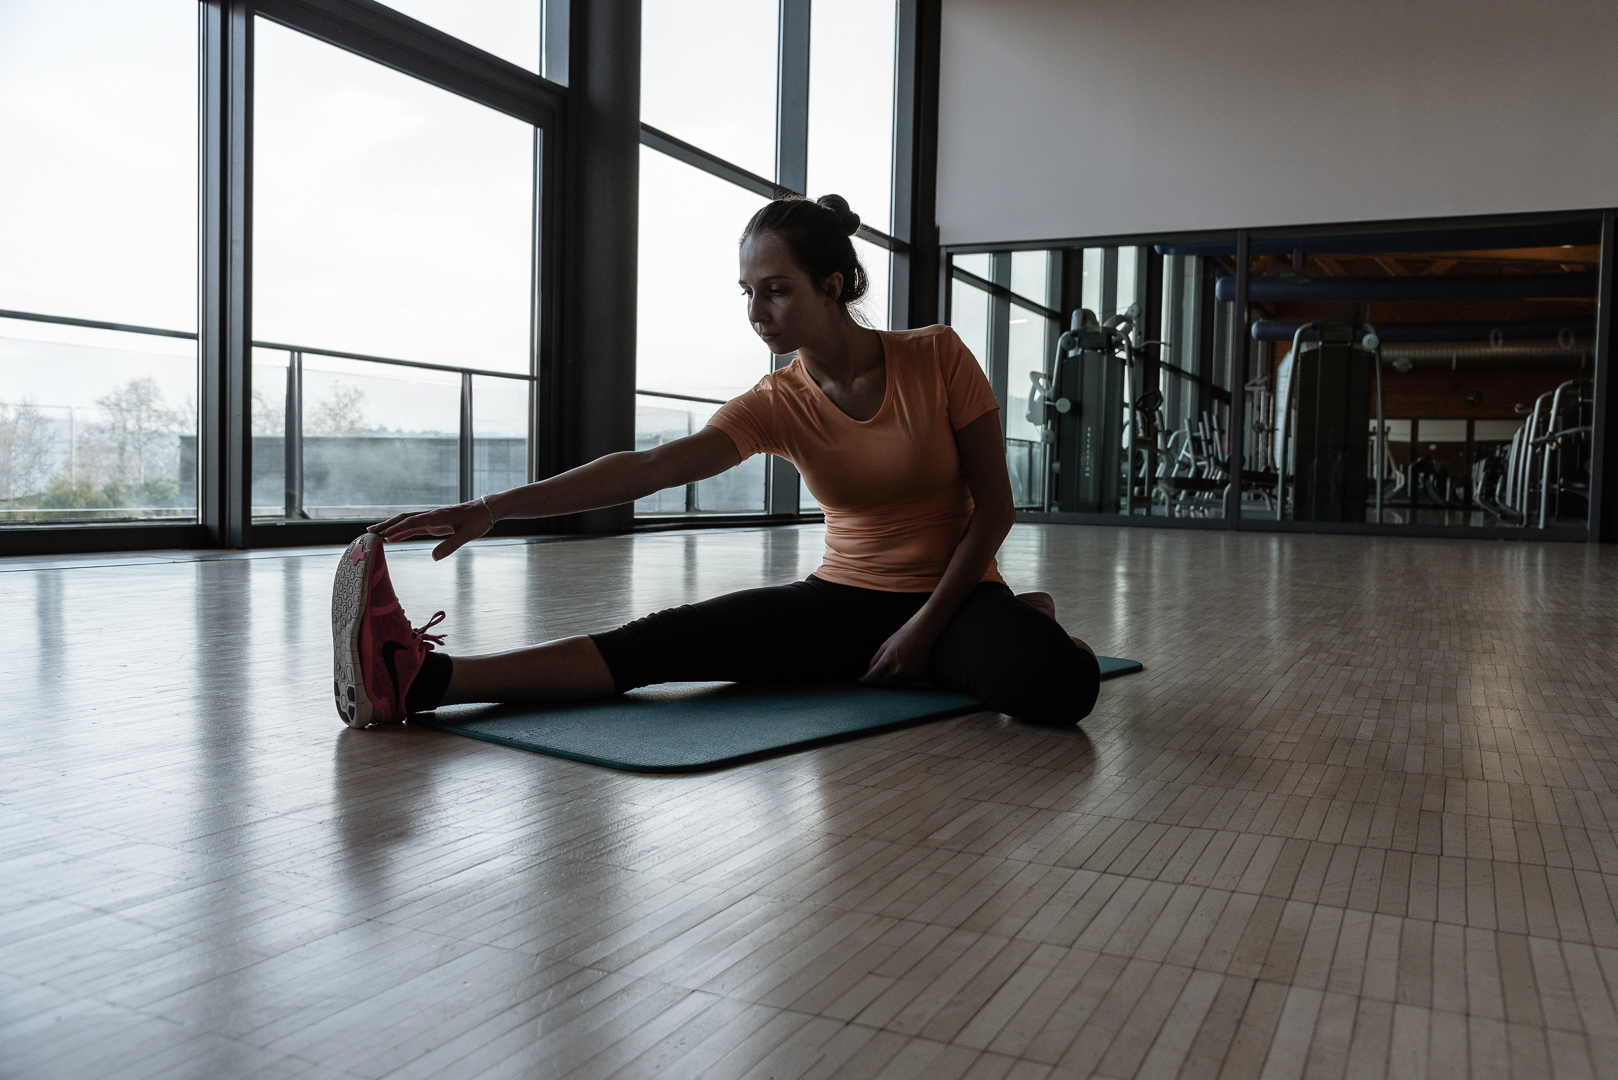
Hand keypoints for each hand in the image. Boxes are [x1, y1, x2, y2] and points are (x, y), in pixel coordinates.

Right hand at [370, 497, 495, 560]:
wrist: (485, 510)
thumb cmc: (477, 521)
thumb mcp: (468, 535)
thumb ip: (451, 545)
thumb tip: (434, 557)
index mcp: (438, 517)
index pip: (413, 523)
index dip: (398, 529)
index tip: (384, 536)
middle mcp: (431, 515)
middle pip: (404, 519)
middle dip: (386, 525)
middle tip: (369, 533)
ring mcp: (431, 518)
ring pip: (406, 521)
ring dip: (390, 527)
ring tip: (374, 534)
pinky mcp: (433, 522)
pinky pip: (414, 526)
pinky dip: (401, 531)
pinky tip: (392, 537)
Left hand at [859, 618, 937, 685]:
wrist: (922, 634)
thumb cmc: (902, 637)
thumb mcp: (884, 646)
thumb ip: (875, 661)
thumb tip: (869, 673)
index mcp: (887, 661)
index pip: (872, 677)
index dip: (865, 681)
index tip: (860, 681)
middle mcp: (897, 670)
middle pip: (881, 684)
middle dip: (874, 682)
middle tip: (872, 678)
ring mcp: (907, 674)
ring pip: (891, 685)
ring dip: (886, 681)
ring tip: (885, 673)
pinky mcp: (915, 676)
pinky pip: (902, 683)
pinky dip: (897, 680)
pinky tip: (897, 672)